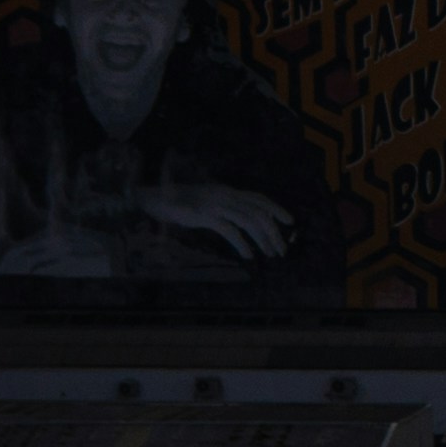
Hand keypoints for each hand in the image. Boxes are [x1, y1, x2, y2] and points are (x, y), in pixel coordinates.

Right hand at [143, 182, 300, 259]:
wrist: (155, 198)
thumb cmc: (179, 202)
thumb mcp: (206, 202)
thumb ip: (223, 208)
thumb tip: (242, 220)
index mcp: (227, 191)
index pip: (258, 198)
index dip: (276, 208)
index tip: (290, 222)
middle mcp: (225, 195)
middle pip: (258, 211)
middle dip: (273, 231)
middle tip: (282, 249)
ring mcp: (216, 204)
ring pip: (249, 220)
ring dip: (262, 239)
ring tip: (270, 254)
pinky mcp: (205, 216)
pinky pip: (230, 230)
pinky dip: (241, 243)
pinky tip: (247, 255)